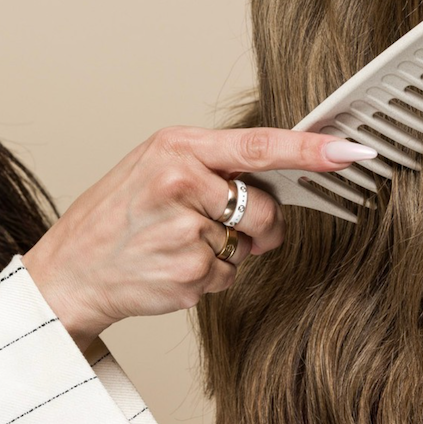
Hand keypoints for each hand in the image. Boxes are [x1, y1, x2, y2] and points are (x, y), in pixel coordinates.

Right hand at [21, 126, 373, 350]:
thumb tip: (281, 185)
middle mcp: (180, 184)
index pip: (259, 146)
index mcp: (177, 148)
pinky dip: (210, 275)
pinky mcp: (187, 276)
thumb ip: (217, 167)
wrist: (70, 270)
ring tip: (177, 243)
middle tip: (211, 222)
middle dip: (256, 224)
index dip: (311, 149)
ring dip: (226, 251)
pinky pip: (230, 276)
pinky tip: (171, 266)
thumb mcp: (157, 165)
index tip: (352, 151)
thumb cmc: (118, 214)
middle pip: (264, 209)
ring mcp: (184, 234)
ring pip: (249, 248)